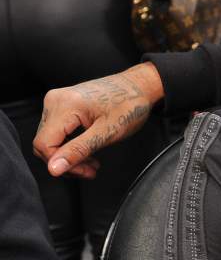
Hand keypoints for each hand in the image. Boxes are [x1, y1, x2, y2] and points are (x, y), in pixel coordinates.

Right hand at [32, 62, 163, 177]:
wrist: (138, 87)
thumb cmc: (129, 106)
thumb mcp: (107, 133)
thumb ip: (79, 151)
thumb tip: (54, 169)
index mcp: (65, 105)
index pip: (44, 144)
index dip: (60, 163)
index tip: (84, 172)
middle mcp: (55, 101)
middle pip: (45, 143)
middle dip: (67, 162)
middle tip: (91, 170)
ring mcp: (57, 102)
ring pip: (50, 139)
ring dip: (69, 156)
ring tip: (92, 163)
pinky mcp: (62, 105)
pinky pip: (57, 132)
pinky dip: (70, 145)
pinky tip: (87, 152)